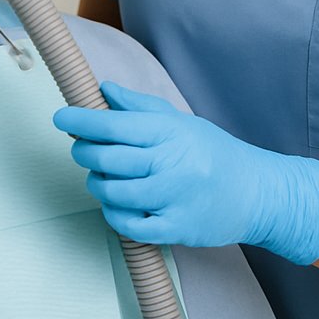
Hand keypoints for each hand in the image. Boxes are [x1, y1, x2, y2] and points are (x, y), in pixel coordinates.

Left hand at [52, 82, 318, 265]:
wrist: (257, 193)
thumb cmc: (214, 153)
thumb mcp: (181, 122)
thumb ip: (138, 107)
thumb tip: (102, 89)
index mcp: (171, 133)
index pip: (115, 125)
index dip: (82, 121)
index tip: (61, 117)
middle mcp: (171, 164)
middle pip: (108, 159)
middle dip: (84, 152)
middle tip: (79, 148)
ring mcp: (173, 199)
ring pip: (114, 193)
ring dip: (97, 184)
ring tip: (99, 176)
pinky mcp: (176, 229)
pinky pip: (129, 226)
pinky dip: (114, 215)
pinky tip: (116, 204)